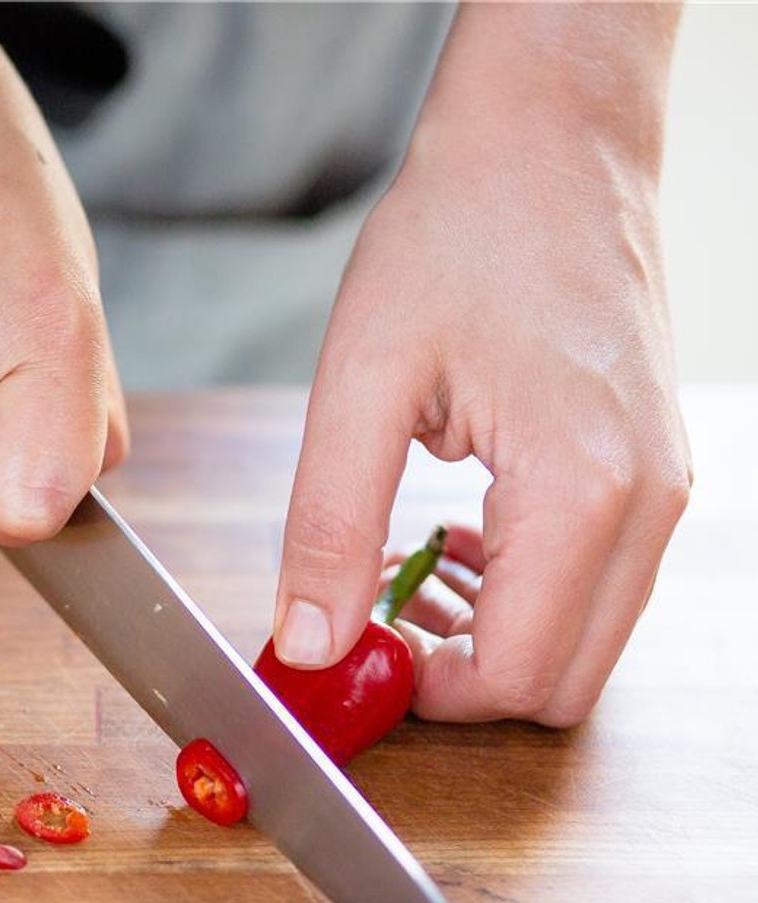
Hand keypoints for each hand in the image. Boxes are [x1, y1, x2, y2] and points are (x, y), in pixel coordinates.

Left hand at [269, 5, 690, 726]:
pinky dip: (516, 591)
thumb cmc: (458, 237)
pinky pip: (591, 581)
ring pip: (581, 638)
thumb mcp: (362, 382)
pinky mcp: (647, 470)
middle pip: (563, 680)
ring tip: (390, 569)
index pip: (518, 676)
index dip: (424, 691)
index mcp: (583, 491)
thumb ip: (329, 526)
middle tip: (367, 615)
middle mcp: (645, 505)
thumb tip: (309, 644)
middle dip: (457, 674)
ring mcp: (659, 489)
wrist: (547, 144)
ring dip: (483, 634)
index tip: (347, 652)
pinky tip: (443, 540)